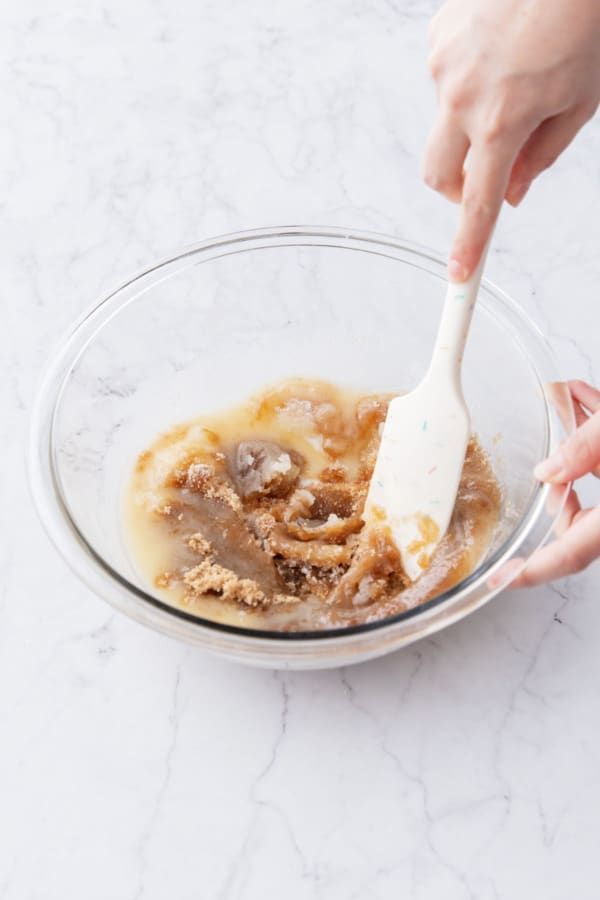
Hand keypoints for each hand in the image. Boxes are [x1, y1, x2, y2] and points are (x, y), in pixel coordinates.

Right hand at [424, 0, 599, 281]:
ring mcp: (444, 65)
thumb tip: (513, 193)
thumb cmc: (586, 22)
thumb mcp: (578, 101)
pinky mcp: (439, 37)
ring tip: (513, 78)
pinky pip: (446, 77)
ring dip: (471, 120)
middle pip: (437, 173)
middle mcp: (461, 96)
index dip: (469, 245)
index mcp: (502, 120)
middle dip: (455, 189)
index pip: (478, 203)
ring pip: (446, 121)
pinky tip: (500, 51)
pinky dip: (468, 79)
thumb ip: (541, 156)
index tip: (459, 276)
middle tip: (484, 180)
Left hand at [490, 381, 599, 588]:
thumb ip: (586, 449)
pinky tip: (582, 395)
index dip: (530, 572)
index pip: (569, 556)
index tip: (497, 579)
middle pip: (573, 515)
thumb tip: (546, 471)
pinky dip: (593, 432)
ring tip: (568, 397)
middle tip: (545, 454)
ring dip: (575, 441)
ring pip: (591, 479)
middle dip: (555, 478)